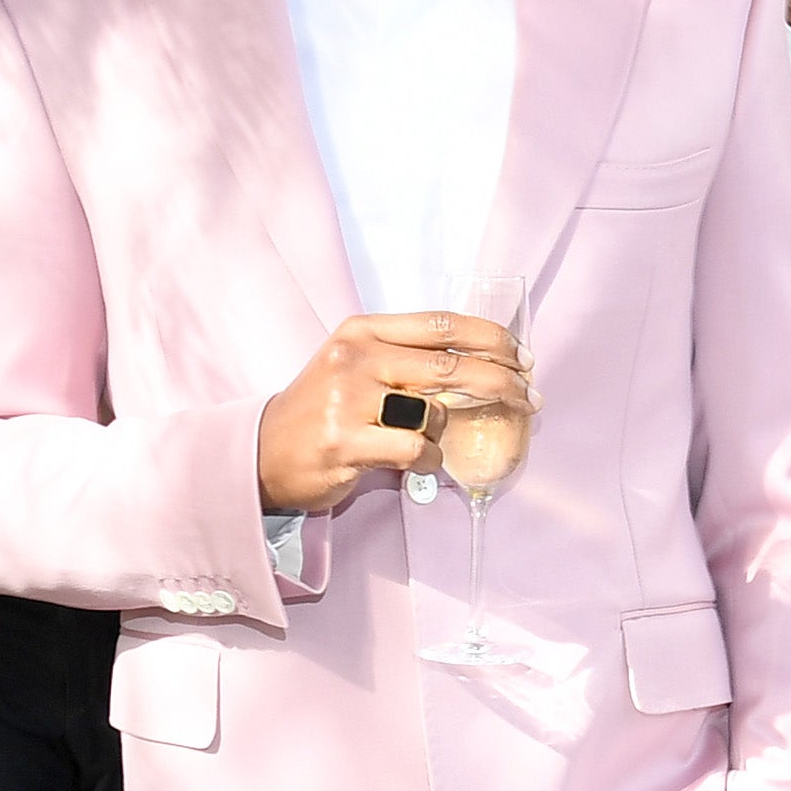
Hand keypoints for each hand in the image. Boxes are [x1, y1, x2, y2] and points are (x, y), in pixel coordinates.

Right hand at [256, 310, 529, 512]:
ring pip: (434, 412)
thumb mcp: (356, 365)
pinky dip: (431, 462)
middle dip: (501, 382)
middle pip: (450, 365)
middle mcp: (355, 357)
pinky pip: (416, 451)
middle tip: (529, 398)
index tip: (523, 358)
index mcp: (363, 331)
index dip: (492, 339)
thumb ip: (408, 359)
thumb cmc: (321, 410)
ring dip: (447, 434)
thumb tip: (483, 365)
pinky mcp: (346, 442)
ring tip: (430, 445)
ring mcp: (348, 399)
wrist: (262, 451)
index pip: (443, 325)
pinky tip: (421, 465)